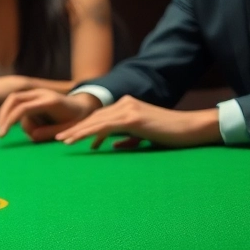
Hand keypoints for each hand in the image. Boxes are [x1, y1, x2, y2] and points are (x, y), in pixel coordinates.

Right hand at [0, 90, 100, 140]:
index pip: (23, 108)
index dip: (10, 120)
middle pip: (12, 100)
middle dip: (3, 116)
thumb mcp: (69, 128)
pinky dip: (21, 120)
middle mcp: (40, 94)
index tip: (2, 134)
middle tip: (1, 134)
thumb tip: (33, 135)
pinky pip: (20, 109)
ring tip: (37, 134)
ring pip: (15, 106)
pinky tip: (34, 128)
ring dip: (17, 122)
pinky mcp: (33, 98)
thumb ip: (51, 132)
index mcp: (49, 101)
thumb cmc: (78, 119)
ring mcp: (35, 94)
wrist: (83, 106)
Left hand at [54, 96, 222, 148]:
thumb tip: (114, 146)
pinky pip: (105, 127)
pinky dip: (89, 134)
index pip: (99, 117)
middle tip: (57, 138)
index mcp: (127, 106)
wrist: (192, 129)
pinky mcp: (133, 118)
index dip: (83, 126)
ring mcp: (129, 109)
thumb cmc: (171, 135)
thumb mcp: (144, 135)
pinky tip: (79, 140)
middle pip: (93, 117)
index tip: (68, 136)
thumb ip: (128, 138)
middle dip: (74, 128)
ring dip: (77, 132)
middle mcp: (125, 103)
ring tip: (62, 141)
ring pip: (96, 121)